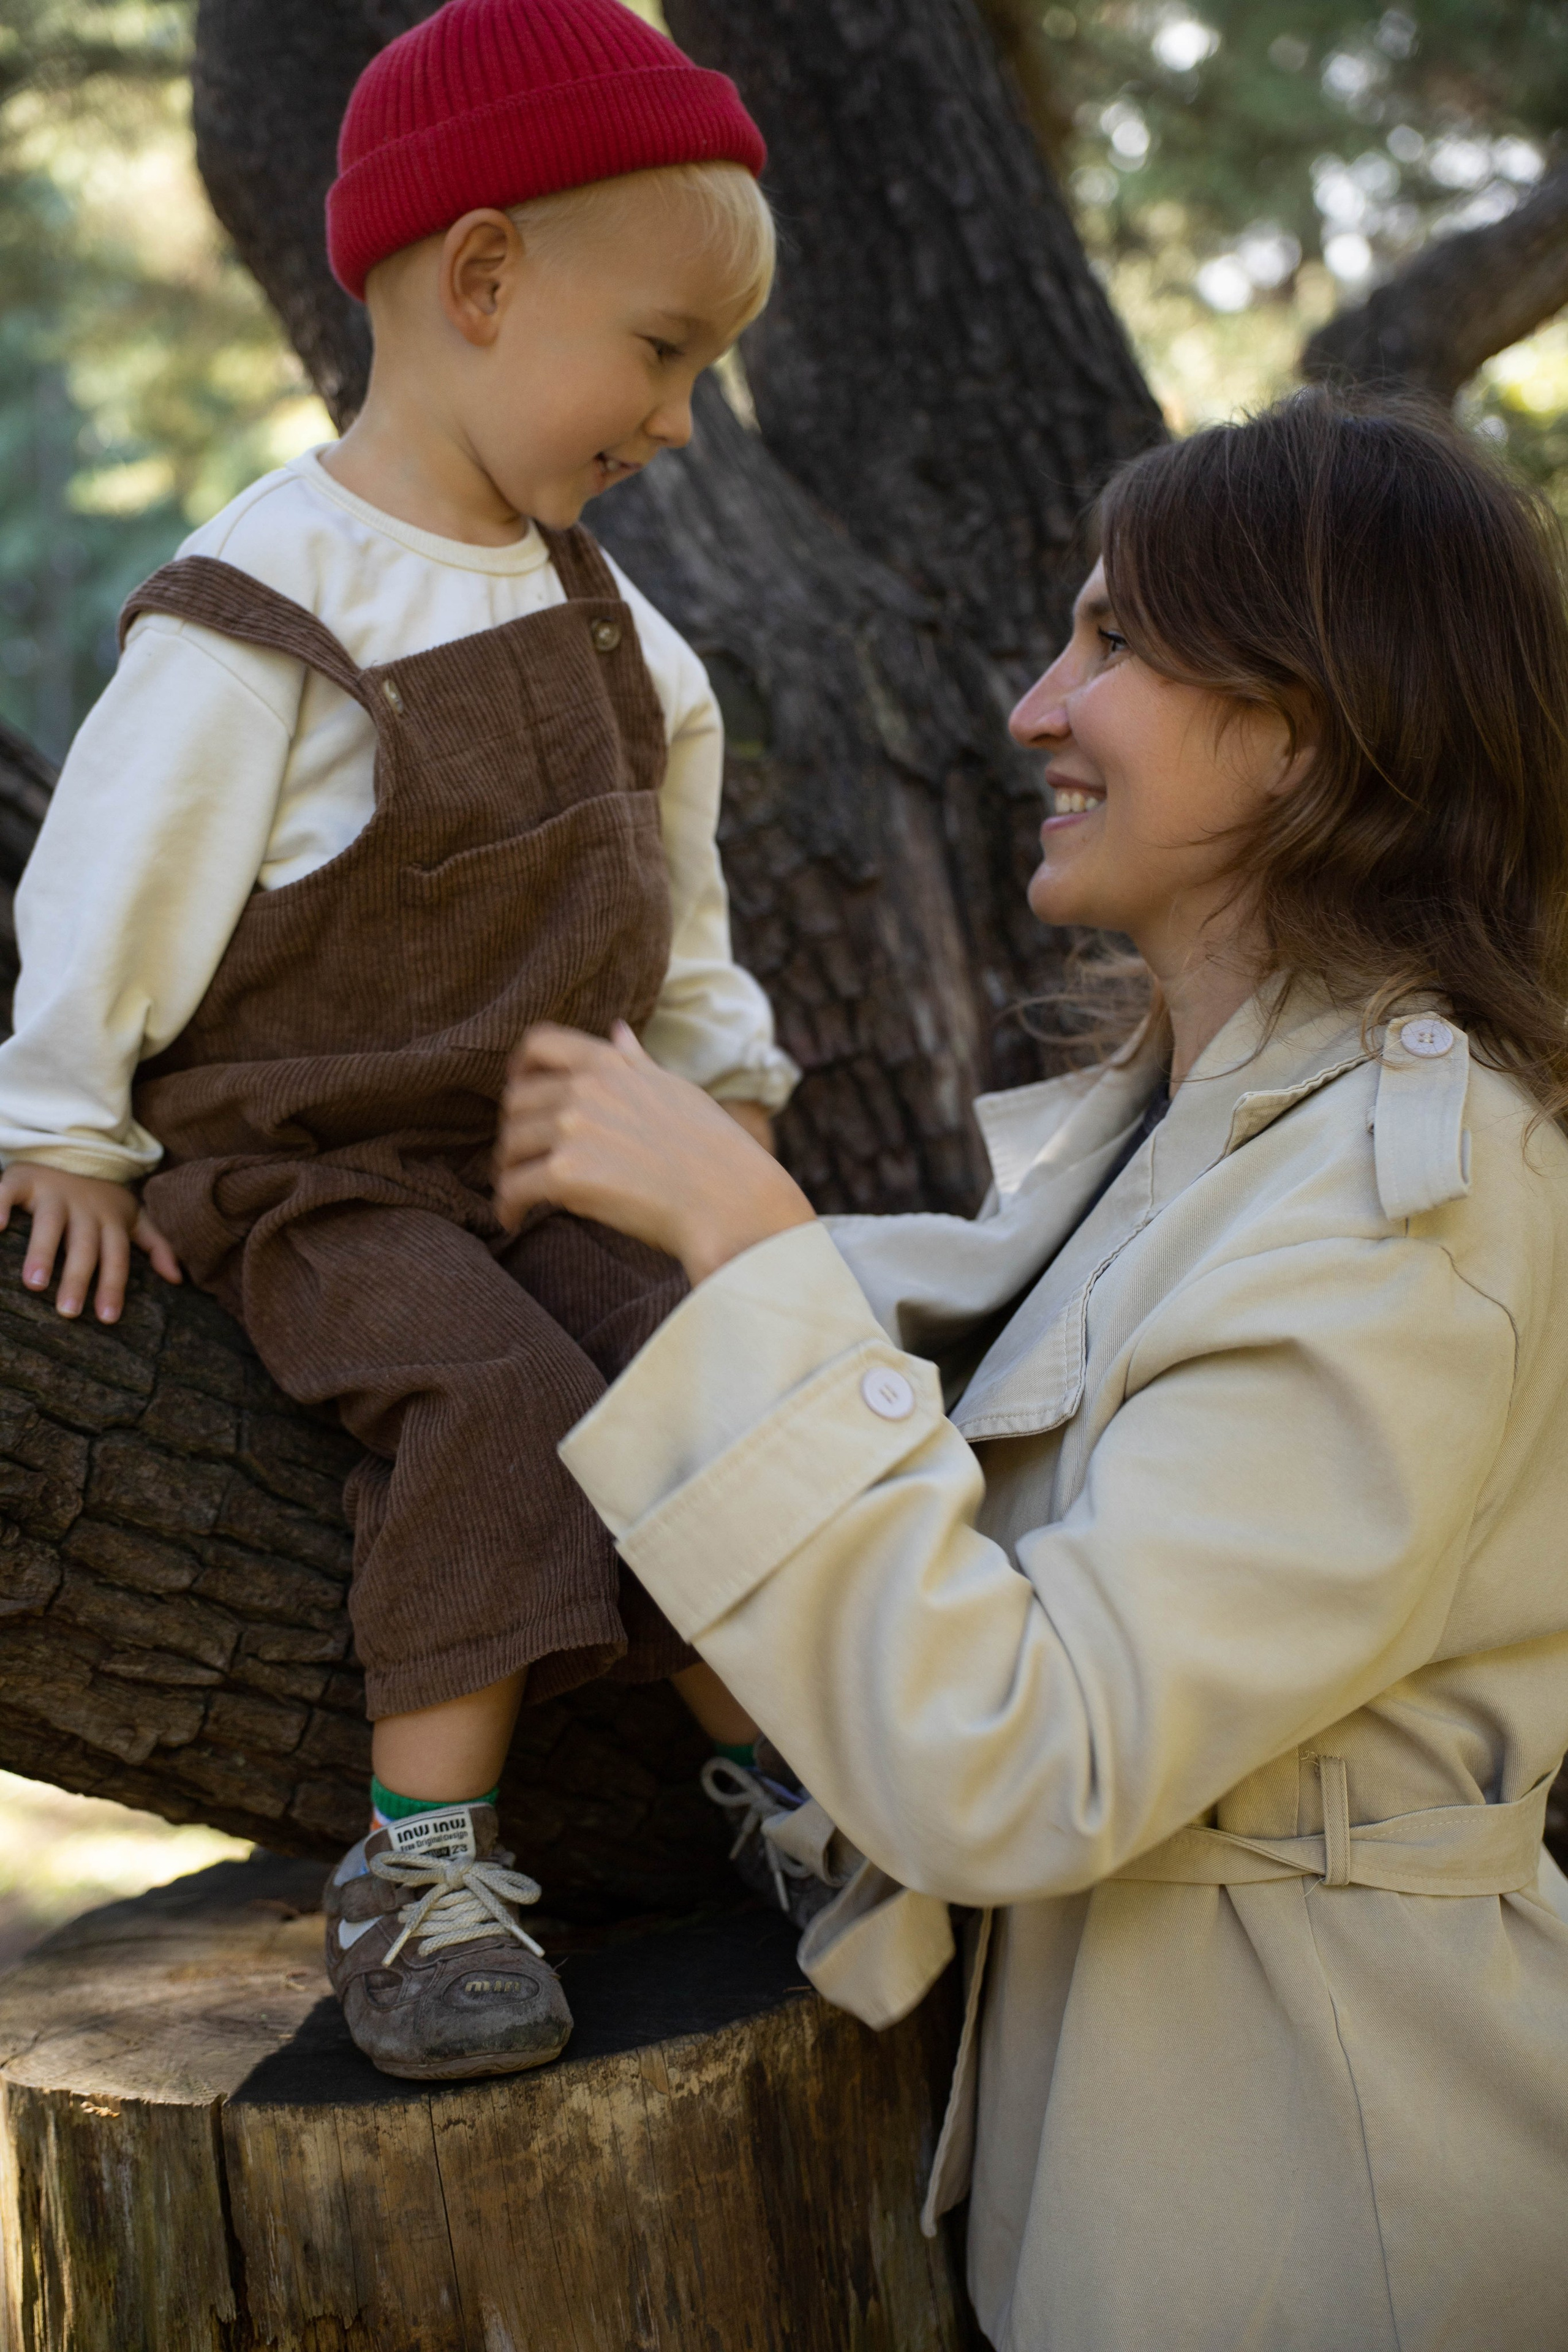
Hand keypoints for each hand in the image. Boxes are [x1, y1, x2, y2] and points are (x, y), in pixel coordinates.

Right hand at [0, 1164, 181, 1322]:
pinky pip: (9, 1191)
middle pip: (84, 1246)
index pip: (116, 1257)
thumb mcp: (132, 1216)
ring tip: (34, 1283)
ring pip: (50, 1223)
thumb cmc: (100, 1198)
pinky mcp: (23, 1179)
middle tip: (69, 1311)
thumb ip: (156, 1244)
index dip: (113, 1286)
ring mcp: (53, 1193)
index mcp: (110, 1220)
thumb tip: (179, 1279)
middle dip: (79, 1278)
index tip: (108, 1318)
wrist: (71, 1148)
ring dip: (43, 1252)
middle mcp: (83, 1208)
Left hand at [495, 1023, 814, 1283]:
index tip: (517, 1088)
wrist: (729, 1201)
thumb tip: (618, 1030)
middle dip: (516, 1132)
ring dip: (509, 1170)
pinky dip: (506, 1206)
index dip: (518, 1066)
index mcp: (610, 1065)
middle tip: (524, 1159)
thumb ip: (636, 1062)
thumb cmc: (713, 1150)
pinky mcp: (565, 1174)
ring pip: (509, 1146)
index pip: (541, 1044)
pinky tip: (512, 1219)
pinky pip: (512, 1187)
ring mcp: (572, 1129)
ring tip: (520, 1193)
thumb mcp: (675, 1090)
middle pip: (516, 1102)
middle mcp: (585, 1089)